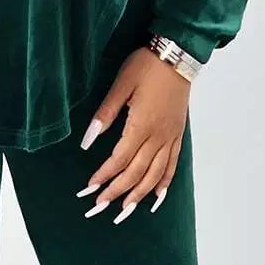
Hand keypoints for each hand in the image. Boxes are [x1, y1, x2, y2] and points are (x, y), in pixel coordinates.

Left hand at [75, 48, 189, 222]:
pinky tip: (157, 197)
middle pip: (137, 172)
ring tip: (125, 209)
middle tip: (100, 205)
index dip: (104, 176)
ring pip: (156, 174)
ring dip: (140, 194)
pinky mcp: (178, 134)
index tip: (89, 187)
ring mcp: (170, 137)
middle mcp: (158, 136)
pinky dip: (165, 183)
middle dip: (117, 191)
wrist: (178, 55)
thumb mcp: (120, 85)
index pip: (120, 159)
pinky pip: (173, 165)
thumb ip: (104, 115)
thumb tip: (86, 141)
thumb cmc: (146, 66)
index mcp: (141, 124)